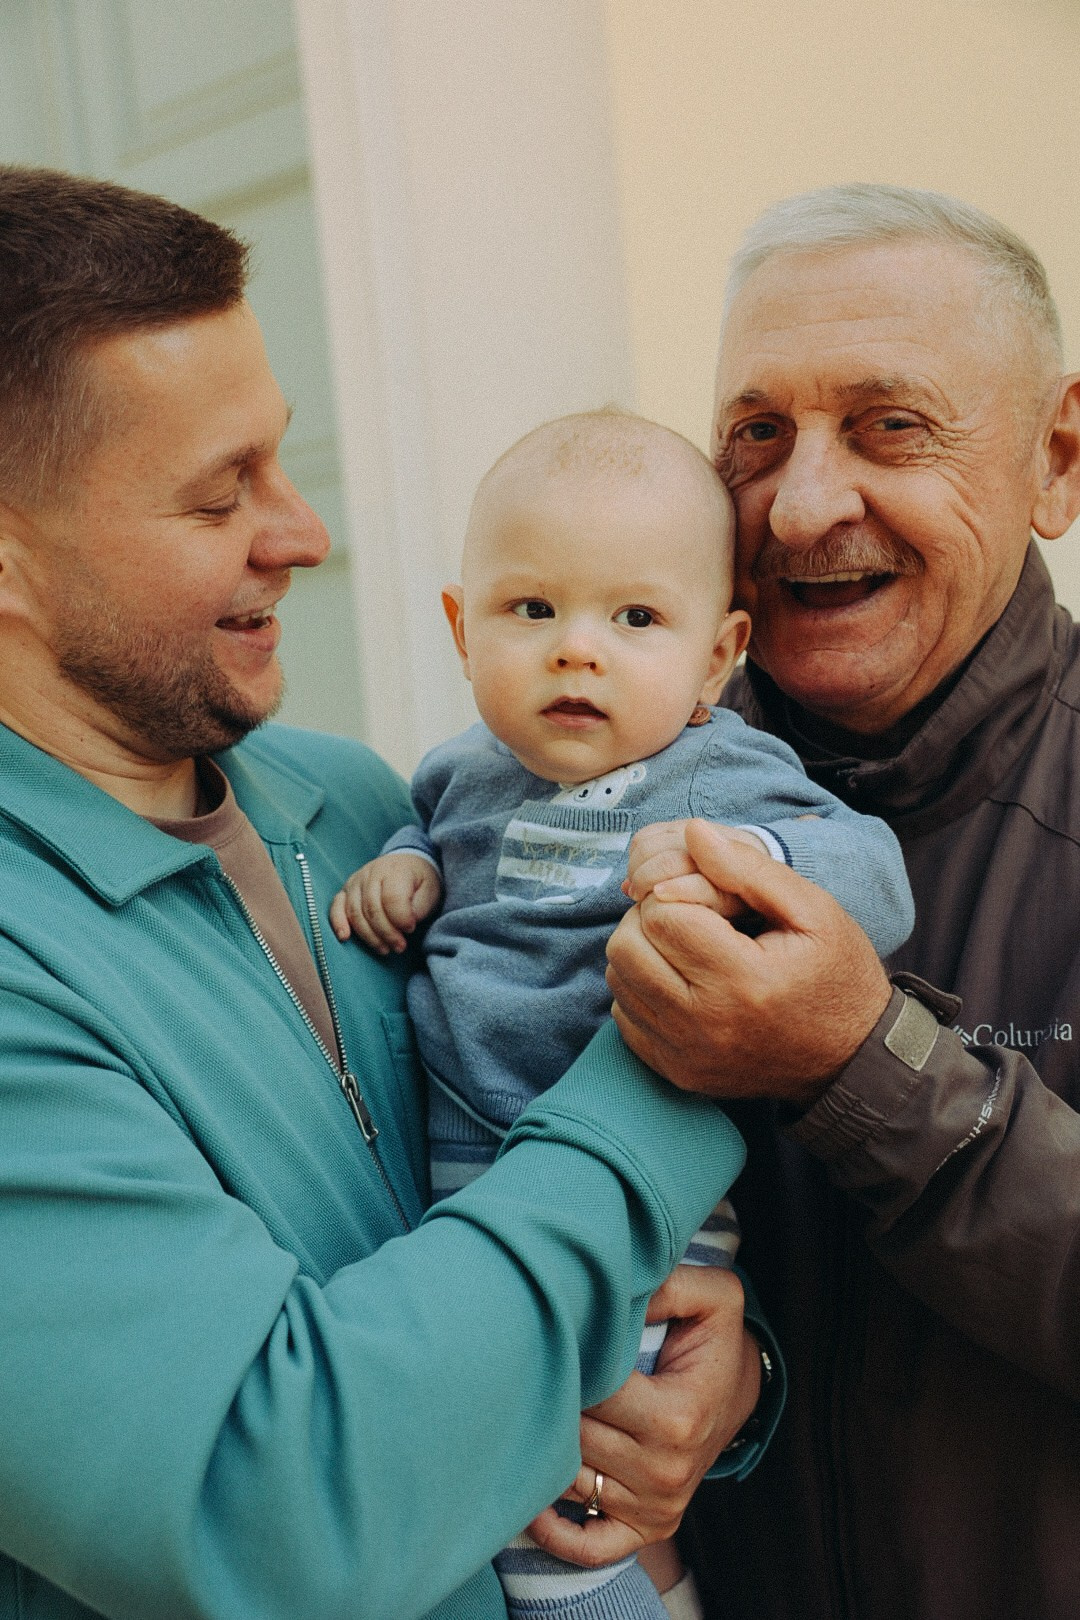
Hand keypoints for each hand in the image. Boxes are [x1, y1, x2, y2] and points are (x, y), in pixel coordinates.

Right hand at [329, 853, 441, 953]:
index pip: (392, 898)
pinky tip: (345, 937)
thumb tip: (405, 925)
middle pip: (372, 909)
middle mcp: (372, 872)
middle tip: (400, 947)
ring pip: (356, 913)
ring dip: (369, 936)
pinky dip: (338, 922)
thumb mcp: (430, 890)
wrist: (407, 864)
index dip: (400, 919)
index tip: (411, 929)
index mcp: (395, 870)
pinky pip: (336, 907)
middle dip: (386, 933)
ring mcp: (356, 881)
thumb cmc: (419, 881)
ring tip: (385, 949)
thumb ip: (420, 907)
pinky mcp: (346, 890)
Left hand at [525, 1265, 758, 1566]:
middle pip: (576, 1439)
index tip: (556, 1338)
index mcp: (677, 1417)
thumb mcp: (713, 1298)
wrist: (738, 1393)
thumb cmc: (715, 1341)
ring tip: (525, 1415)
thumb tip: (615, 1287)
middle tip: (528, 1373)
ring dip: (543, 1453)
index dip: (569, 1363)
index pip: (596, 1394)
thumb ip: (669, 1284)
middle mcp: (666, 1471)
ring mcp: (656, 1505)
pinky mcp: (648, 1528)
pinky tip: (531, 1503)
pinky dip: (554, 1532)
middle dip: (551, 1402)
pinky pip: (590, 1547)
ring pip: (570, 1483)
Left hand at [608, 819, 891, 1104]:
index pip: (661, 912)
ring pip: (618, 979)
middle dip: (651, 917)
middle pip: (627, 945)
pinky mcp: (677, 1072)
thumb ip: (748, 868)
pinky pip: (623, 1018)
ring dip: (642, 951)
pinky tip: (681, 982)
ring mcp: (687, 1054)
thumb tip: (691, 832)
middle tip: (691, 917)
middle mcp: (706, 1023)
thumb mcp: (814, 911)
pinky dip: (642, 990)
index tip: (709, 900)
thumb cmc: (837, 976)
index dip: (676, 890)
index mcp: (743, 980)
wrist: (852, 1057)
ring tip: (686, 947)